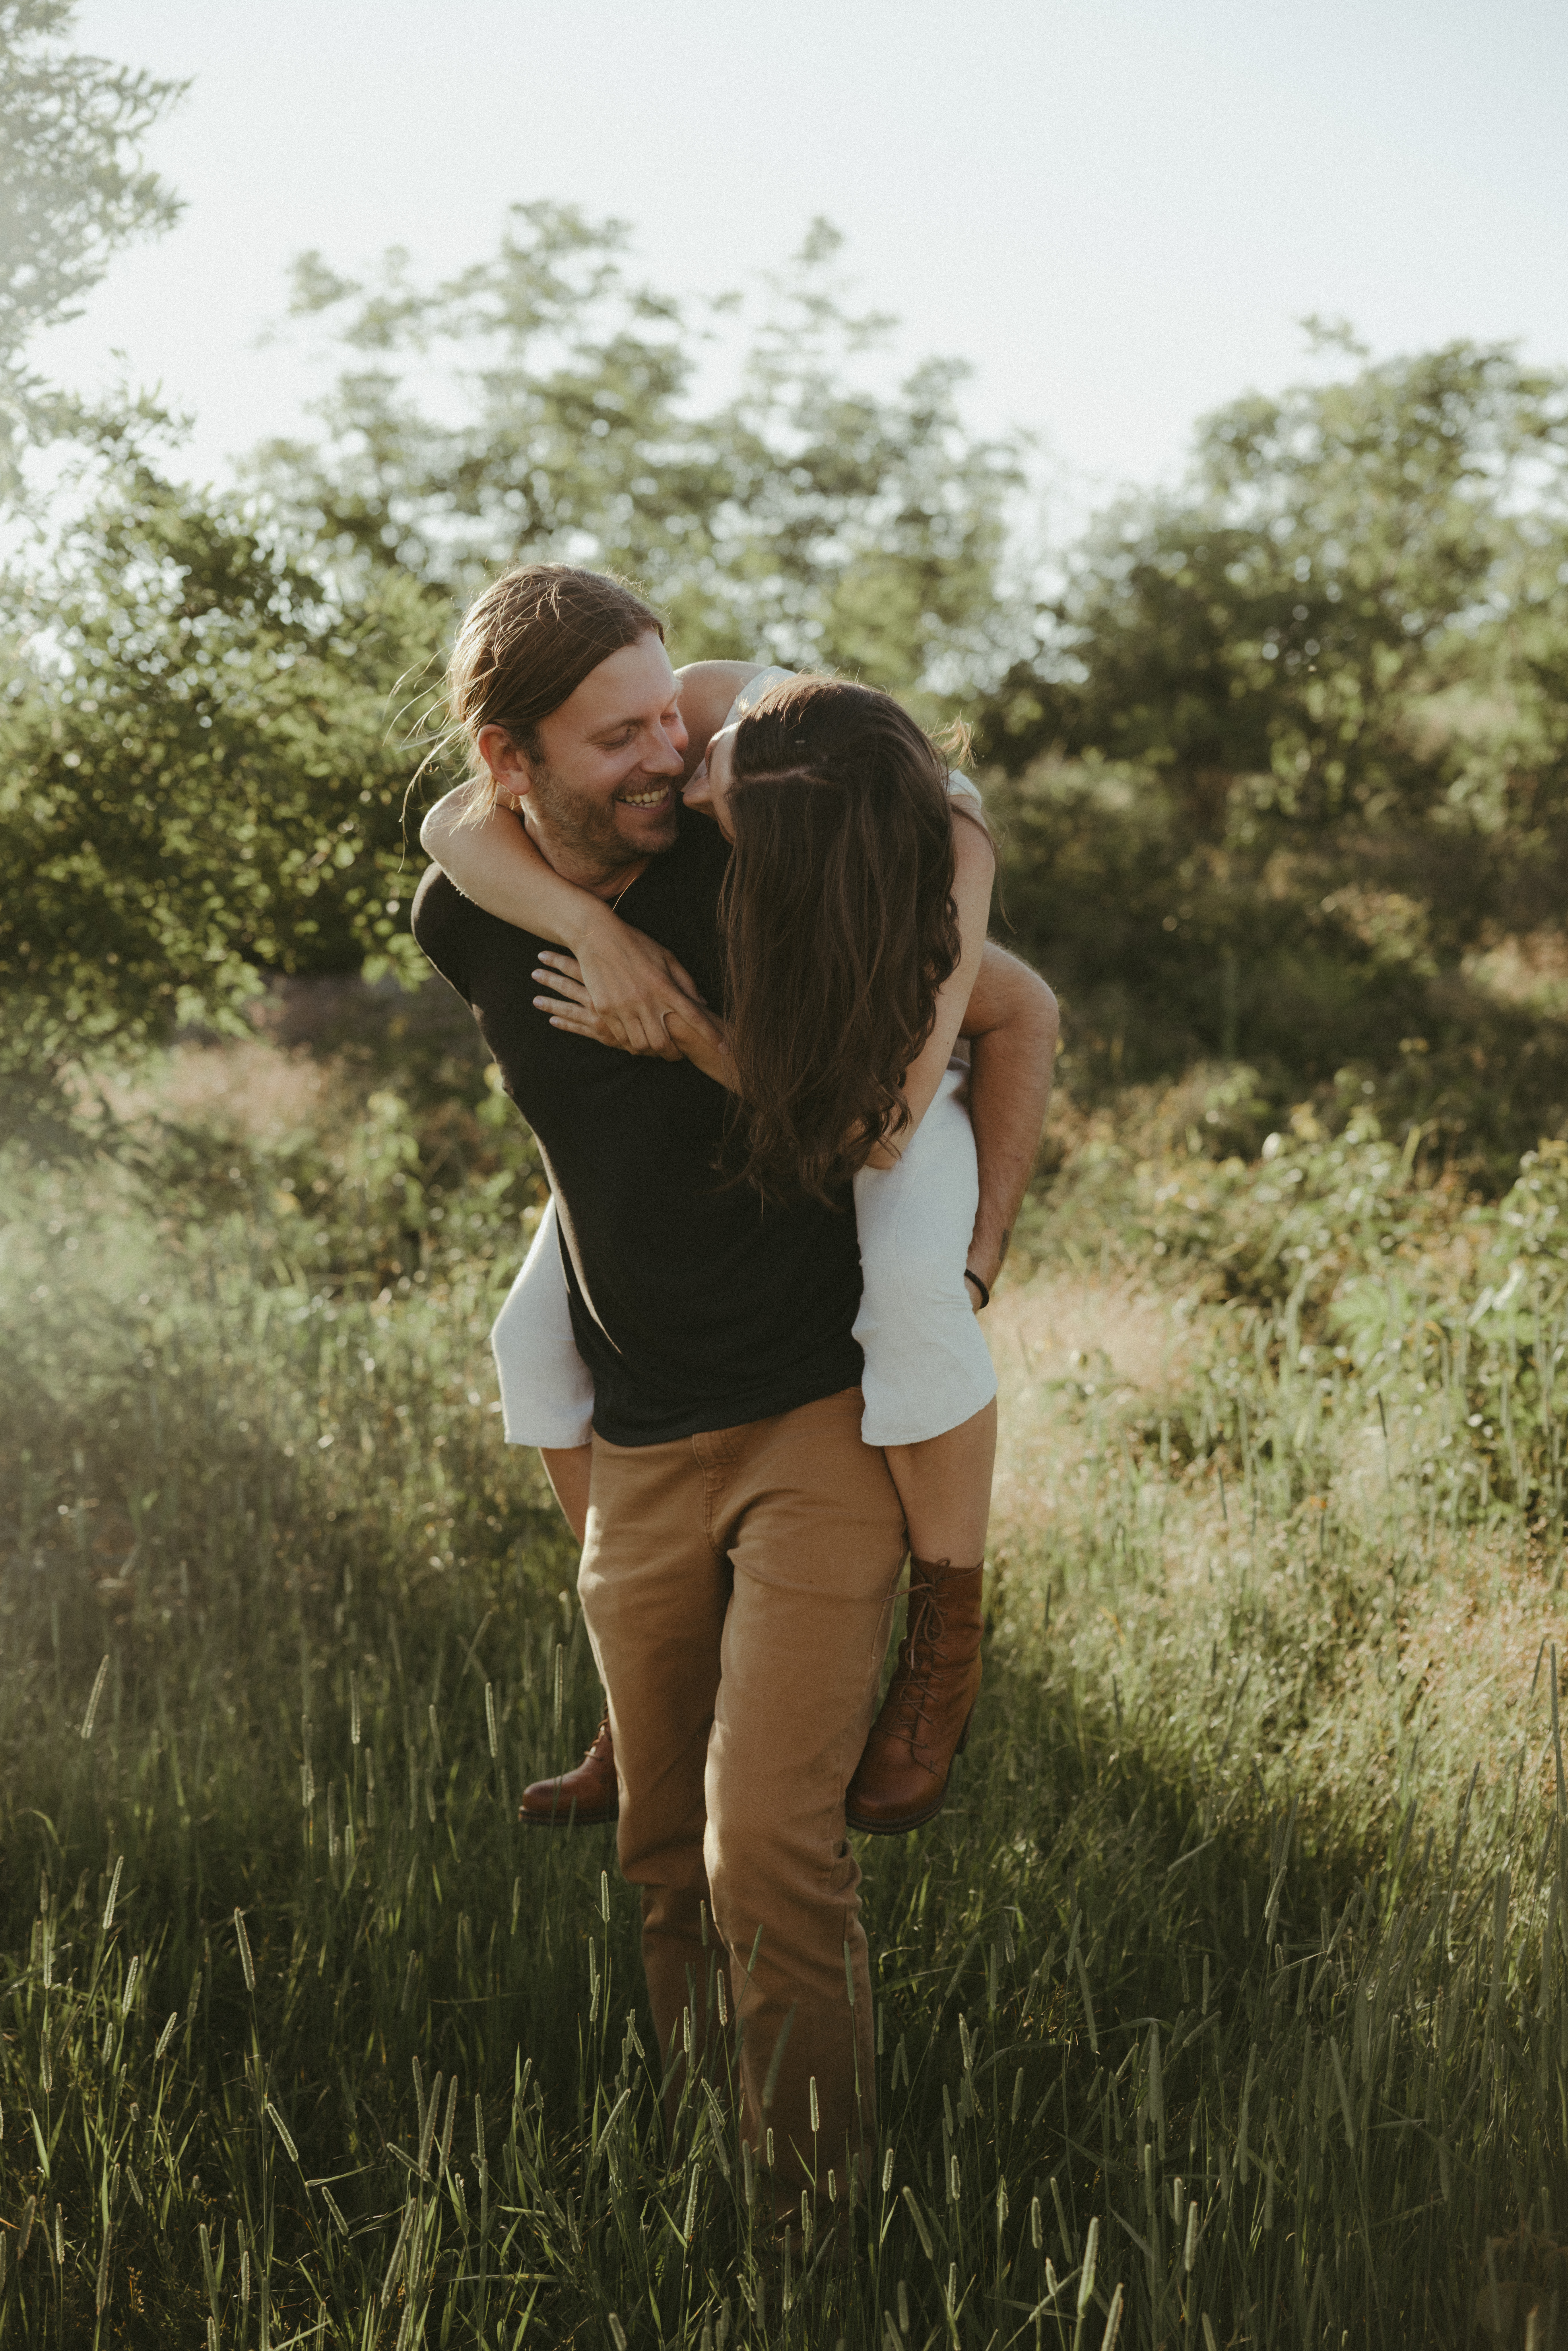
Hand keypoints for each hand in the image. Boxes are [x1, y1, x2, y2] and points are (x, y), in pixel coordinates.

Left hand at [533, 955, 668, 1055]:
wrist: (674, 1028)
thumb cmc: (667, 996)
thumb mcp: (662, 964)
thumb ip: (641, 956)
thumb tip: (626, 940)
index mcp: (609, 978)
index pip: (576, 966)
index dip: (558, 960)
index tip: (543, 954)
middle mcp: (600, 997)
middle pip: (567, 985)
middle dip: (549, 978)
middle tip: (534, 971)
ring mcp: (599, 1016)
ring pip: (568, 1008)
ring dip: (550, 1002)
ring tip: (535, 999)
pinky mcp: (603, 1033)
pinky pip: (579, 1028)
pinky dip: (564, 1023)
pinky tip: (552, 1020)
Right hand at [566, 918, 707, 1059]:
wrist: (598, 936)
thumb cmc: (637, 945)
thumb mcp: (666, 957)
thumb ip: (685, 982)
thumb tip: (703, 1003)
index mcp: (665, 986)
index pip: (694, 1016)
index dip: (711, 1035)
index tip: (725, 1049)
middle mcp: (645, 1000)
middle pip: (663, 1043)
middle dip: (673, 1054)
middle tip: (676, 1054)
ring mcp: (623, 1006)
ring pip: (641, 1045)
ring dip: (651, 1052)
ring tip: (655, 1048)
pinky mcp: (605, 1009)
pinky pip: (620, 1038)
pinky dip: (631, 1044)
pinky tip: (636, 1041)